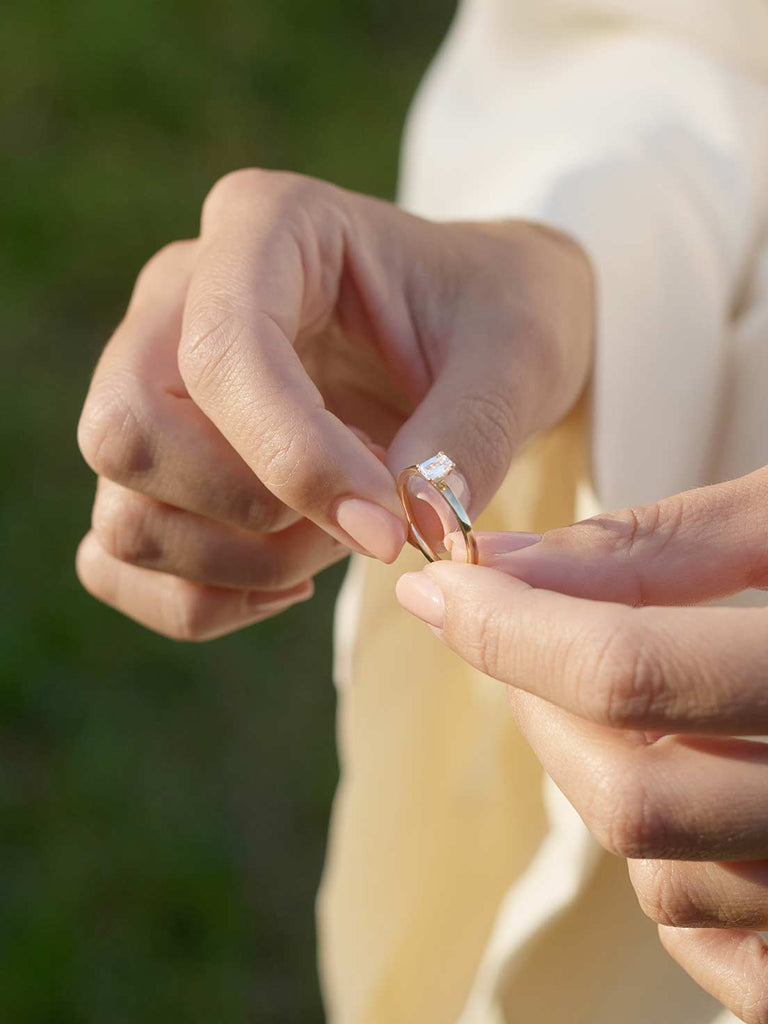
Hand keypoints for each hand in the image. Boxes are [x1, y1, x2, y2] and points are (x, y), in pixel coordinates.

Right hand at [77, 169, 591, 638]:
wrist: (477, 338)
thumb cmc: (494, 322)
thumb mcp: (517, 357)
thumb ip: (467, 436)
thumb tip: (412, 526)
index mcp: (265, 226)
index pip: (221, 353)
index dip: (296, 459)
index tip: (388, 528)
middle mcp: (182, 297)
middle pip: (126, 433)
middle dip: (249, 512)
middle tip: (362, 521)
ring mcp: (154, 382)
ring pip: (121, 513)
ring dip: (237, 564)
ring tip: (341, 538)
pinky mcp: (159, 464)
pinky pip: (117, 561)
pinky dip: (198, 600)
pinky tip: (290, 580)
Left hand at [396, 466, 767, 1022]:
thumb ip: (659, 547)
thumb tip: (507, 563)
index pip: (629, 674)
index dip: (508, 627)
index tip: (437, 582)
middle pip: (630, 793)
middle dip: (536, 697)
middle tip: (508, 620)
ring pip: (660, 875)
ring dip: (591, 772)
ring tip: (607, 683)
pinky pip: (716, 948)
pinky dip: (663, 865)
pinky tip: (679, 777)